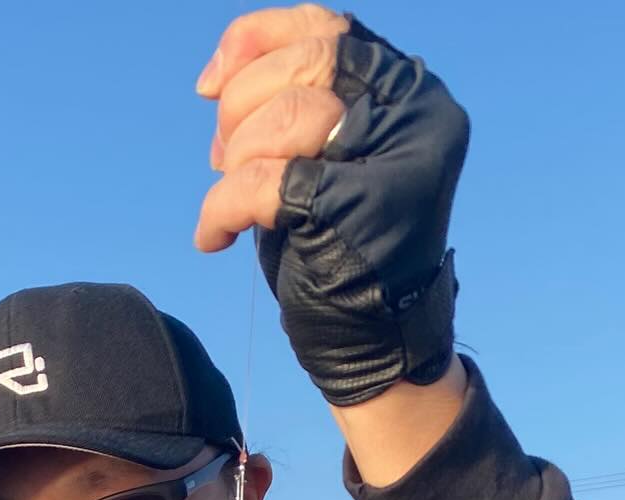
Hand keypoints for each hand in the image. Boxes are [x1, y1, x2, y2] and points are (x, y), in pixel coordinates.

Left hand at [195, 9, 468, 408]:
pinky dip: (223, 209)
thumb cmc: (341, 247)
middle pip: (309, 64)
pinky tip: (213, 236)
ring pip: (293, 116)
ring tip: (228, 199)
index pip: (328, 29)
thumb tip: (222, 76)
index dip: (257, 40)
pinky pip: (265, 184)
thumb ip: (298, 102)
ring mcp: (394, 165)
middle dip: (243, 105)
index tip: (210, 84)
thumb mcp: (325, 156)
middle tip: (221, 156)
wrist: (372, 343)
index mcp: (409, 93)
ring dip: (237, 158)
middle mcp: (414, 118)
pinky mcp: (360, 215)